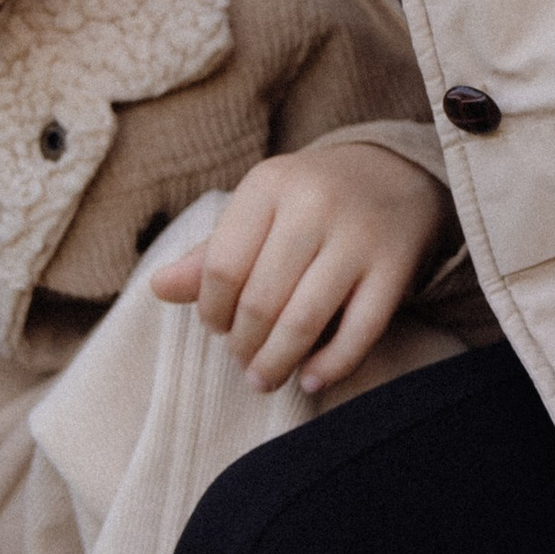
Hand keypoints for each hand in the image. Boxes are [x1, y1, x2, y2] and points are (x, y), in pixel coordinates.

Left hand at [150, 141, 452, 396]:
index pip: (221, 267)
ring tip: (265, 378)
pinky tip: (310, 379)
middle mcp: (315, 204)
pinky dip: (331, 366)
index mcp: (270, 184)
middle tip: (242, 360)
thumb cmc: (309, 201)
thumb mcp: (259, 209)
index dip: (211, 311)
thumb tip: (157, 288)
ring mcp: (360, 235)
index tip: (217, 327)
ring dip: (277, 362)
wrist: (395, 174)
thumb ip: (211, 253)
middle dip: (244, 345)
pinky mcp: (396, 265)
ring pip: (305, 320)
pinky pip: (361, 331)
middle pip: (261, 300)